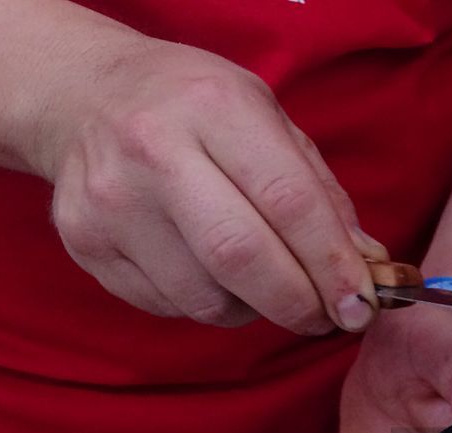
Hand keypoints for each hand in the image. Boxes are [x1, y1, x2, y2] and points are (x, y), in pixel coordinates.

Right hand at [34, 36, 383, 333]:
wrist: (86, 95)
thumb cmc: (196, 111)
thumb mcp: (267, 119)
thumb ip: (319, 192)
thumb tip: (366, 269)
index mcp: (214, 107)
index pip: (289, 202)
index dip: (333, 266)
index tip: (361, 305)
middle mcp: (154, 150)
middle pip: (242, 258)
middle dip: (298, 304)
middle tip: (326, 318)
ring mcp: (112, 201)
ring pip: (206, 297)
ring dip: (254, 310)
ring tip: (263, 285)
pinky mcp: (85, 243)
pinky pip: (170, 306)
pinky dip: (209, 305)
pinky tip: (210, 273)